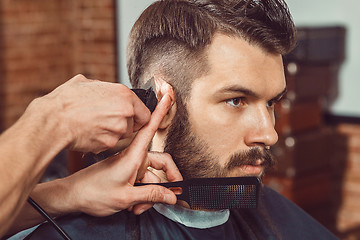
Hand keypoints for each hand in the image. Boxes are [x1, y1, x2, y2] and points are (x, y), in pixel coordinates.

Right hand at [41, 74, 150, 152]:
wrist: (53, 120)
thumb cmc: (66, 100)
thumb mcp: (86, 83)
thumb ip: (104, 88)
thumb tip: (106, 90)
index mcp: (124, 94)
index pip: (145, 112)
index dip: (137, 116)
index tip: (131, 118)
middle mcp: (126, 111)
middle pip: (135, 125)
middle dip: (125, 125)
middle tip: (109, 122)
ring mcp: (118, 129)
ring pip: (123, 136)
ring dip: (113, 133)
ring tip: (96, 126)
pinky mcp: (108, 143)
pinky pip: (110, 144)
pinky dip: (102, 141)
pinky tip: (90, 133)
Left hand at [61, 94, 181, 215]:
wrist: (72, 196)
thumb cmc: (92, 192)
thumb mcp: (125, 197)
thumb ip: (150, 194)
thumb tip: (171, 195)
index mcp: (133, 156)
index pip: (151, 128)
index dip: (161, 112)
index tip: (168, 97)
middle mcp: (134, 157)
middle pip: (160, 163)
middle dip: (165, 181)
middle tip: (171, 195)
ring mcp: (130, 165)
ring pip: (151, 176)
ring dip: (149, 192)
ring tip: (138, 207)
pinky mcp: (126, 172)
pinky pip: (142, 180)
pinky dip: (142, 193)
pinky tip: (134, 205)